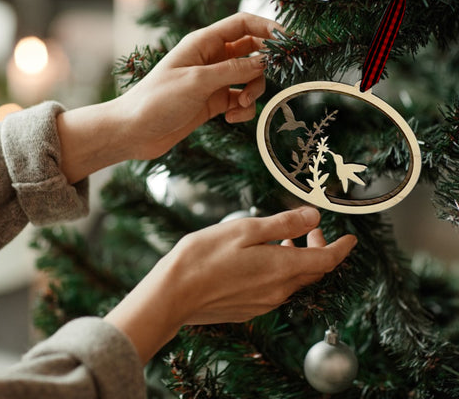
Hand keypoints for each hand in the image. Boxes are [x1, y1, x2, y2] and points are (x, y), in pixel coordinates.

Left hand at [57, 12, 280, 183]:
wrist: (135, 131)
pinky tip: (231, 118)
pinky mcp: (213, 102)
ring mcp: (213, 81)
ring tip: (239, 106)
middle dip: (262, 67)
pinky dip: (242, 110)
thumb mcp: (198, 81)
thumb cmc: (158, 100)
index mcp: (203, 43)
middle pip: (252, 51)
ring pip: (249, 78)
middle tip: (265, 81)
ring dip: (253, 92)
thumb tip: (265, 61)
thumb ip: (233, 70)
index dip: (268, 27)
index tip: (289, 41)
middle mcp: (211, 59)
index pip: (243, 24)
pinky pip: (240, 100)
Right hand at [104, 207, 356, 363]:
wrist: (174, 294)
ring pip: (294, 280)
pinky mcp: (249, 309)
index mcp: (282, 269)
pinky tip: (264, 258)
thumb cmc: (206, 256)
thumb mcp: (246, 230)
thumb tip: (313, 216)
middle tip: (311, 228)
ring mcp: (264, 303)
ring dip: (298, 259)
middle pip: (312, 271)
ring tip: (286, 239)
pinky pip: (277, 289)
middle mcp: (278, 290)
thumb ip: (283, 224)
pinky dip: (281, 271)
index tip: (352, 239)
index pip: (326, 260)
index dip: (342, 248)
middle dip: (318, 248)